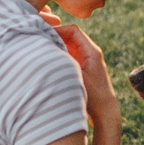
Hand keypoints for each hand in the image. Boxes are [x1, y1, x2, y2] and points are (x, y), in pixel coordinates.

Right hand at [47, 10, 120, 124]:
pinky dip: (59, 57)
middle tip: (39, 42)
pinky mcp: (82, 69)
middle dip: (54, 38)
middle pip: (69, 37)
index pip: (73, 31)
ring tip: (41, 51)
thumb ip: (62, 63)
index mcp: (92, 51)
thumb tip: (44, 52)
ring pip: (68, 47)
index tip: (43, 35)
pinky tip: (47, 63)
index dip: (58, 30)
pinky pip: (68, 57)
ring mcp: (86, 61)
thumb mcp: (75, 78)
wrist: (105, 114)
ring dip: (56, 48)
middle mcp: (90, 53)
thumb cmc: (93, 97)